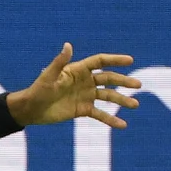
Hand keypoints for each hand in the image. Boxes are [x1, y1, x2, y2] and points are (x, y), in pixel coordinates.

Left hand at [8, 44, 140, 128]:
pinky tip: (123, 125)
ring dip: (122, 100)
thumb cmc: (38, 89)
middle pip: (109, 79)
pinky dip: (111, 119)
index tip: (130, 61)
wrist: (32, 110)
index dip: (115, 60)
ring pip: (108, 96)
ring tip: (135, 105)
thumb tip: (68, 45)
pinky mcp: (83, 110)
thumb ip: (60, 62)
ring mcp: (86, 95)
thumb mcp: (49, 76)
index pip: (100, 62)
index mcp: (78, 70)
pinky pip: (100, 114)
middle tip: (138, 86)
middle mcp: (85, 81)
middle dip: (124, 82)